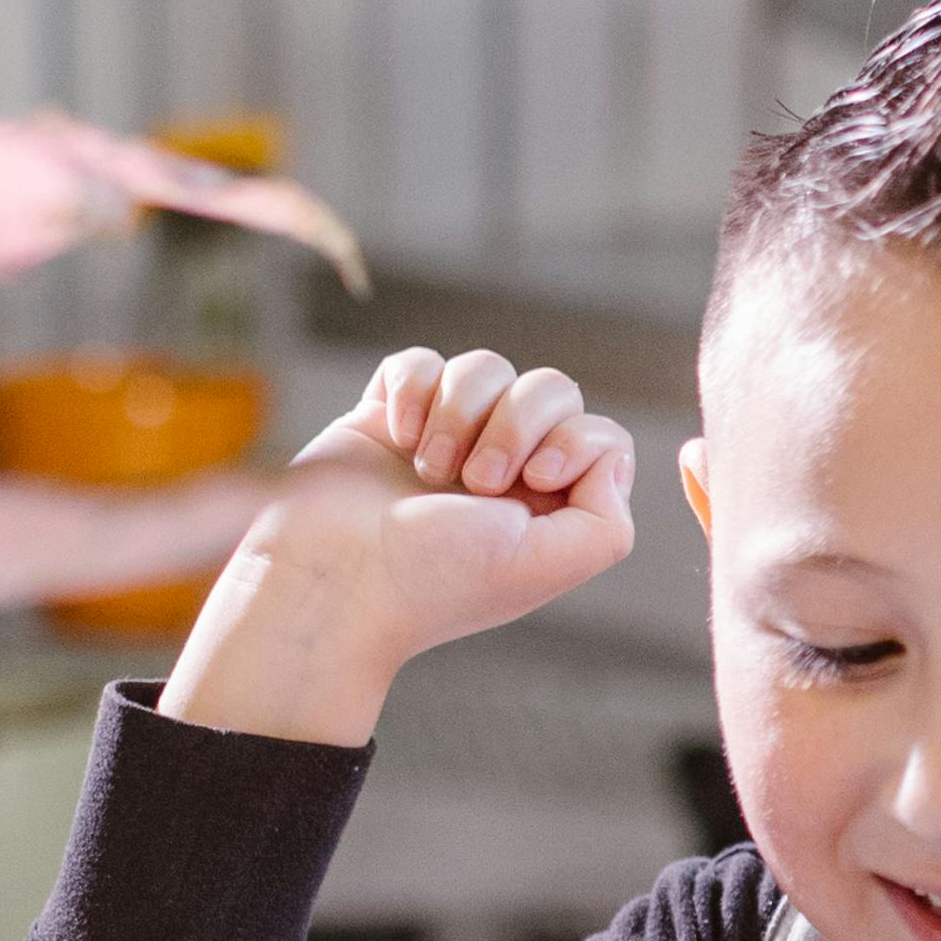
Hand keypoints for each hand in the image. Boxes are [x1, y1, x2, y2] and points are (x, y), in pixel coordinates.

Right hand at [166, 349, 635, 747]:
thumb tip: (606, 459)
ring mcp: (446, 437)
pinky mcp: (389, 415)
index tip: (534, 481)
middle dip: (517, 423)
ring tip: (428, 468)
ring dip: (459, 413)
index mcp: (549, 506)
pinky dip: (412, 391)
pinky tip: (394, 437)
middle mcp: (504, 469)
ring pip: (486, 368)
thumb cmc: (436, 578)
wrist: (331, 576)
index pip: (599, 435)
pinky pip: (421, 362)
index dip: (575, 441)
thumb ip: (609, 521)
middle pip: (552, 388)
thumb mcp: (548, 565)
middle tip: (475, 482)